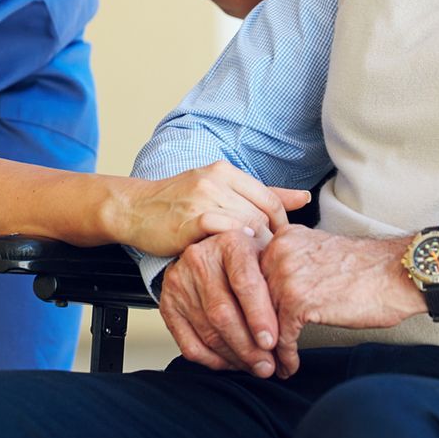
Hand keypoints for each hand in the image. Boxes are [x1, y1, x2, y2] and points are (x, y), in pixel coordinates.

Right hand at [113, 162, 311, 257]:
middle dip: (270, 241)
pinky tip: (231, 260)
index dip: (281, 226)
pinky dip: (235, 247)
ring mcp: (204, 198)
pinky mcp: (193, 219)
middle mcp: (217, 180)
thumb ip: (261, 194)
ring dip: (255, 249)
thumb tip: (303, 197)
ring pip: (248, 224)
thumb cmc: (176, 204)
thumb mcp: (219, 190)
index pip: (271, 199)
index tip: (277, 246)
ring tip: (253, 266)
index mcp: (227, 172)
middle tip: (268, 262)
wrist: (135, 209)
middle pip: (262, 214)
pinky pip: (227, 234)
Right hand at [157, 230, 281, 377]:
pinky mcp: (168, 304)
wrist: (211, 249)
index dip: (259, 316)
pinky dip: (212, 360)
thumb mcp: (266, 256)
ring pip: (208, 332)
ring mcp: (180, 282)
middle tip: (268, 365)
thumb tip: (294, 321)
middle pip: (223, 313)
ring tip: (256, 367)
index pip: (244, 282)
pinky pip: (189, 343)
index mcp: (230, 243)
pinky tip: (231, 363)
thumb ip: (278, 283)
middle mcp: (200, 259)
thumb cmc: (247, 257)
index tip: (272, 342)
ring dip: (235, 357)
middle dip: (248, 346)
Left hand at [261, 228, 425, 376]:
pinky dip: (285, 355)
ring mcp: (286, 276)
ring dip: (268, 348)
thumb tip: (273, 293)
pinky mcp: (298, 301)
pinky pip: (282, 336)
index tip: (255, 326)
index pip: (253, 276)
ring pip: (263, 319)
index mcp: (283, 239)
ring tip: (273, 364)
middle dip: (255, 328)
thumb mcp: (320, 252)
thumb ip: (293, 264)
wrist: (399, 272)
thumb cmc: (368, 268)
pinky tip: (290, 365)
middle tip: (259, 350)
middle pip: (251, 299)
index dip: (253, 307)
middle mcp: (279, 252)